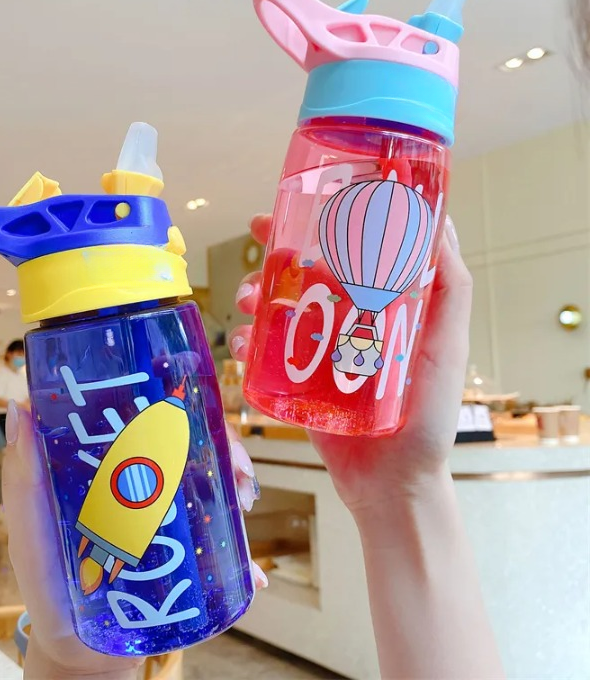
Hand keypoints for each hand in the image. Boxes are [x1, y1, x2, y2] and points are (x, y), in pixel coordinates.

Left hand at [2, 405, 265, 679]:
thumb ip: (23, 478)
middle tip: (237, 468)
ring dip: (239, 481)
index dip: (177, 406)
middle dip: (225, 446)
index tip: (194, 411)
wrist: (79, 648)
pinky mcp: (184, 551)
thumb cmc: (45, 582)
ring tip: (245, 500)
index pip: (148, 419)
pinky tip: (254, 569)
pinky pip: (220, 538)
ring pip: (213, 483)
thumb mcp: (30, 528)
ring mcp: (168, 516)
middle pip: (194, 445)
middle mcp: (146, 483)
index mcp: (112, 467)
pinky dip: (243, 547)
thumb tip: (20, 407)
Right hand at [229, 214, 471, 512]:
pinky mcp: (298, 380)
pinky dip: (247, 340)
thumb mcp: (446, 348)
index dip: (328, 222)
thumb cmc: (427, 419)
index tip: (304, 203)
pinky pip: (267, 351)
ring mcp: (320, 350)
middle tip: (259, 241)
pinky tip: (240, 341)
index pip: (354, 252)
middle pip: (308, 273)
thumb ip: (448, 291)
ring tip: (246, 300)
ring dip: (256, 294)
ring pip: (280, 307)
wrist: (392, 484)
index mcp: (383, 307)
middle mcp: (349, 322)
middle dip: (278, 254)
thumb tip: (442, 224)